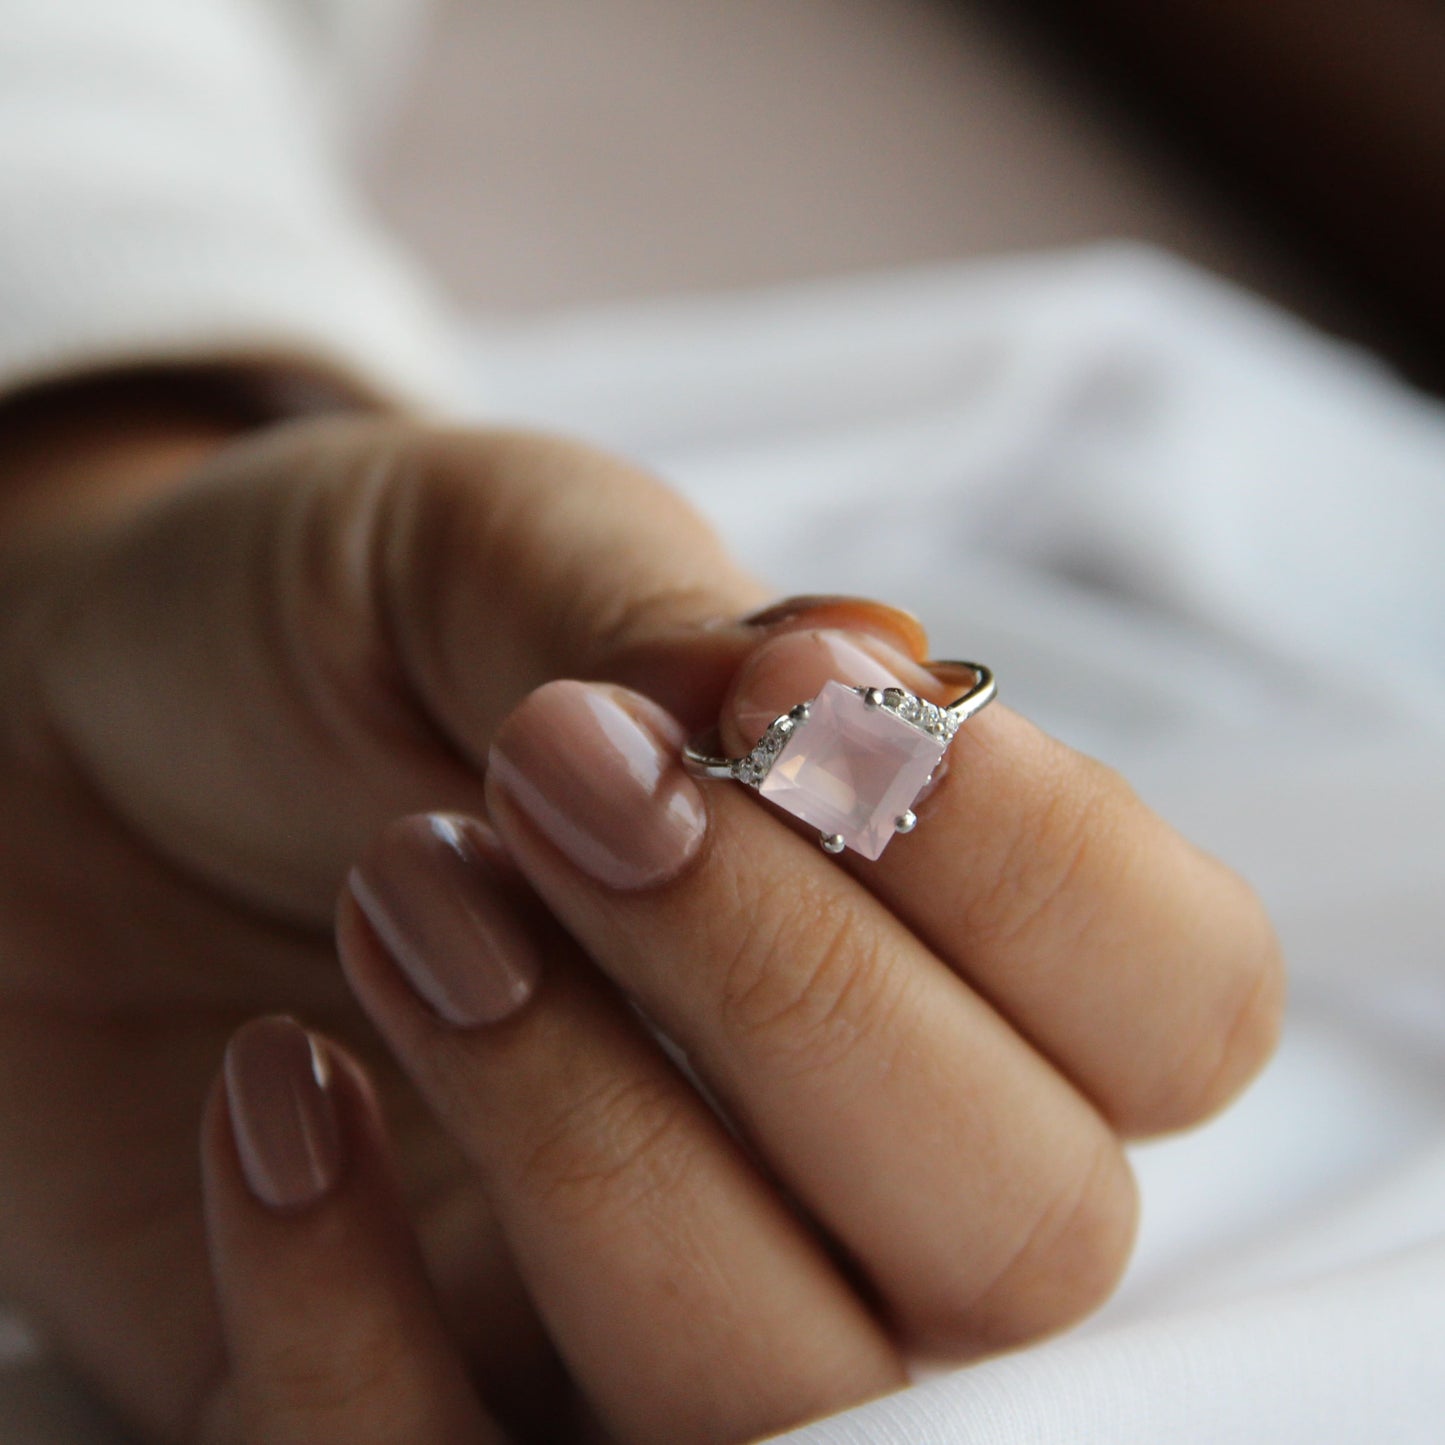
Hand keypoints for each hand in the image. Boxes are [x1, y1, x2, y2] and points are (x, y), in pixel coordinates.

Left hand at [201, 631, 1282, 1439]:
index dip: (1037, 872)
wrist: (74, 732)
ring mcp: (649, 1305)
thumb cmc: (320, 624)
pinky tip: (276, 1087)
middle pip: (1016, 1235)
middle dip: (792, 996)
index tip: (787, 700)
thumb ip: (665, 614)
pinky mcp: (432, 1404)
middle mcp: (844, 1157)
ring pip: (775, 1385)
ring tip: (401, 892)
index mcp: (933, 928)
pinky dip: (345, 1300)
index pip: (1173, 1003)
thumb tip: (843, 692)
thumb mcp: (493, 546)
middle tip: (555, 782)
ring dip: (581, 1117)